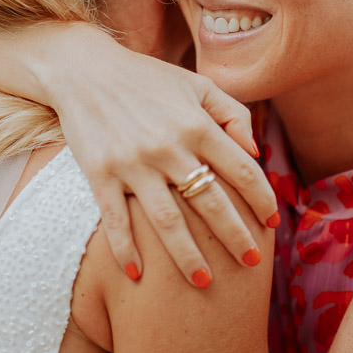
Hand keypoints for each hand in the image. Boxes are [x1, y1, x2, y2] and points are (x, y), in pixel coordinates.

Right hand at [43, 32, 277, 285]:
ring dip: (188, 256)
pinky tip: (137, 275)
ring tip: (205, 283)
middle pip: (212, 203)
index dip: (262, 200)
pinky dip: (125, 249)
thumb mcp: (195, 84)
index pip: (242, 171)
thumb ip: (232, 113)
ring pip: (168, 221)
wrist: (82, 69)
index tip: (271, 225)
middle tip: (252, 264)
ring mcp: (133, 163)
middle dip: (235, 238)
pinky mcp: (100, 174)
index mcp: (197, 124)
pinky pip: (115, 220)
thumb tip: (256, 151)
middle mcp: (169, 147)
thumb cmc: (146, 78)